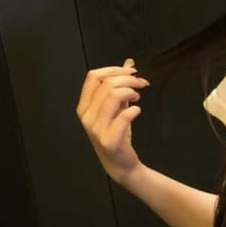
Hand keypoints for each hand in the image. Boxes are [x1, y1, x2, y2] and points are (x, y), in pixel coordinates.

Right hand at [76, 57, 150, 184]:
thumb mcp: (117, 107)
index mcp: (84, 106)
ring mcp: (96, 129)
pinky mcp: (110, 140)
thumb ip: (120, 86)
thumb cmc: (117, 133)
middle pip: (106, 83)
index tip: (132, 72)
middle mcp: (86, 116)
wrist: (120, 163)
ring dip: (131, 91)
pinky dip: (135, 109)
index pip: (93, 76)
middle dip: (128, 79)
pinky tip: (137, 111)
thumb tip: (129, 63)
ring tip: (138, 97)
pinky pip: (124, 116)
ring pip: (113, 96)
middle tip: (141, 84)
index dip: (114, 69)